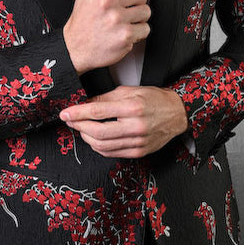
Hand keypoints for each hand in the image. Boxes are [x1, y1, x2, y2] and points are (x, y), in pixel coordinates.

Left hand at [60, 86, 188, 158]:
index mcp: (132, 107)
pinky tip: (95, 139)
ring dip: (87, 138)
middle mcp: (135, 126)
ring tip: (82, 129)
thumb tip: (86, 104)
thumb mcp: (130, 91)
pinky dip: (99, 147)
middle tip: (71, 122)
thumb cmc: (155, 99)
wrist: (177, 114)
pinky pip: (112, 153)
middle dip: (79, 127)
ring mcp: (138, 141)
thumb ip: (106, 98)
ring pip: (103, 146)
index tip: (66, 114)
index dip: (78, 113)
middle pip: (98, 132)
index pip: (98, 111)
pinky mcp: (139, 152)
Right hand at [63, 0, 150, 74]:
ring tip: (124, 20)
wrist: (76, 47)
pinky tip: (125, 31)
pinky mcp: (125, 36)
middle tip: (124, 8)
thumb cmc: (84, 18)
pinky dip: (138, 32)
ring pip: (145, 11)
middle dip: (135, 1)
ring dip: (137, 17)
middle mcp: (107, 2)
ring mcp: (117, 20)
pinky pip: (145, 29)